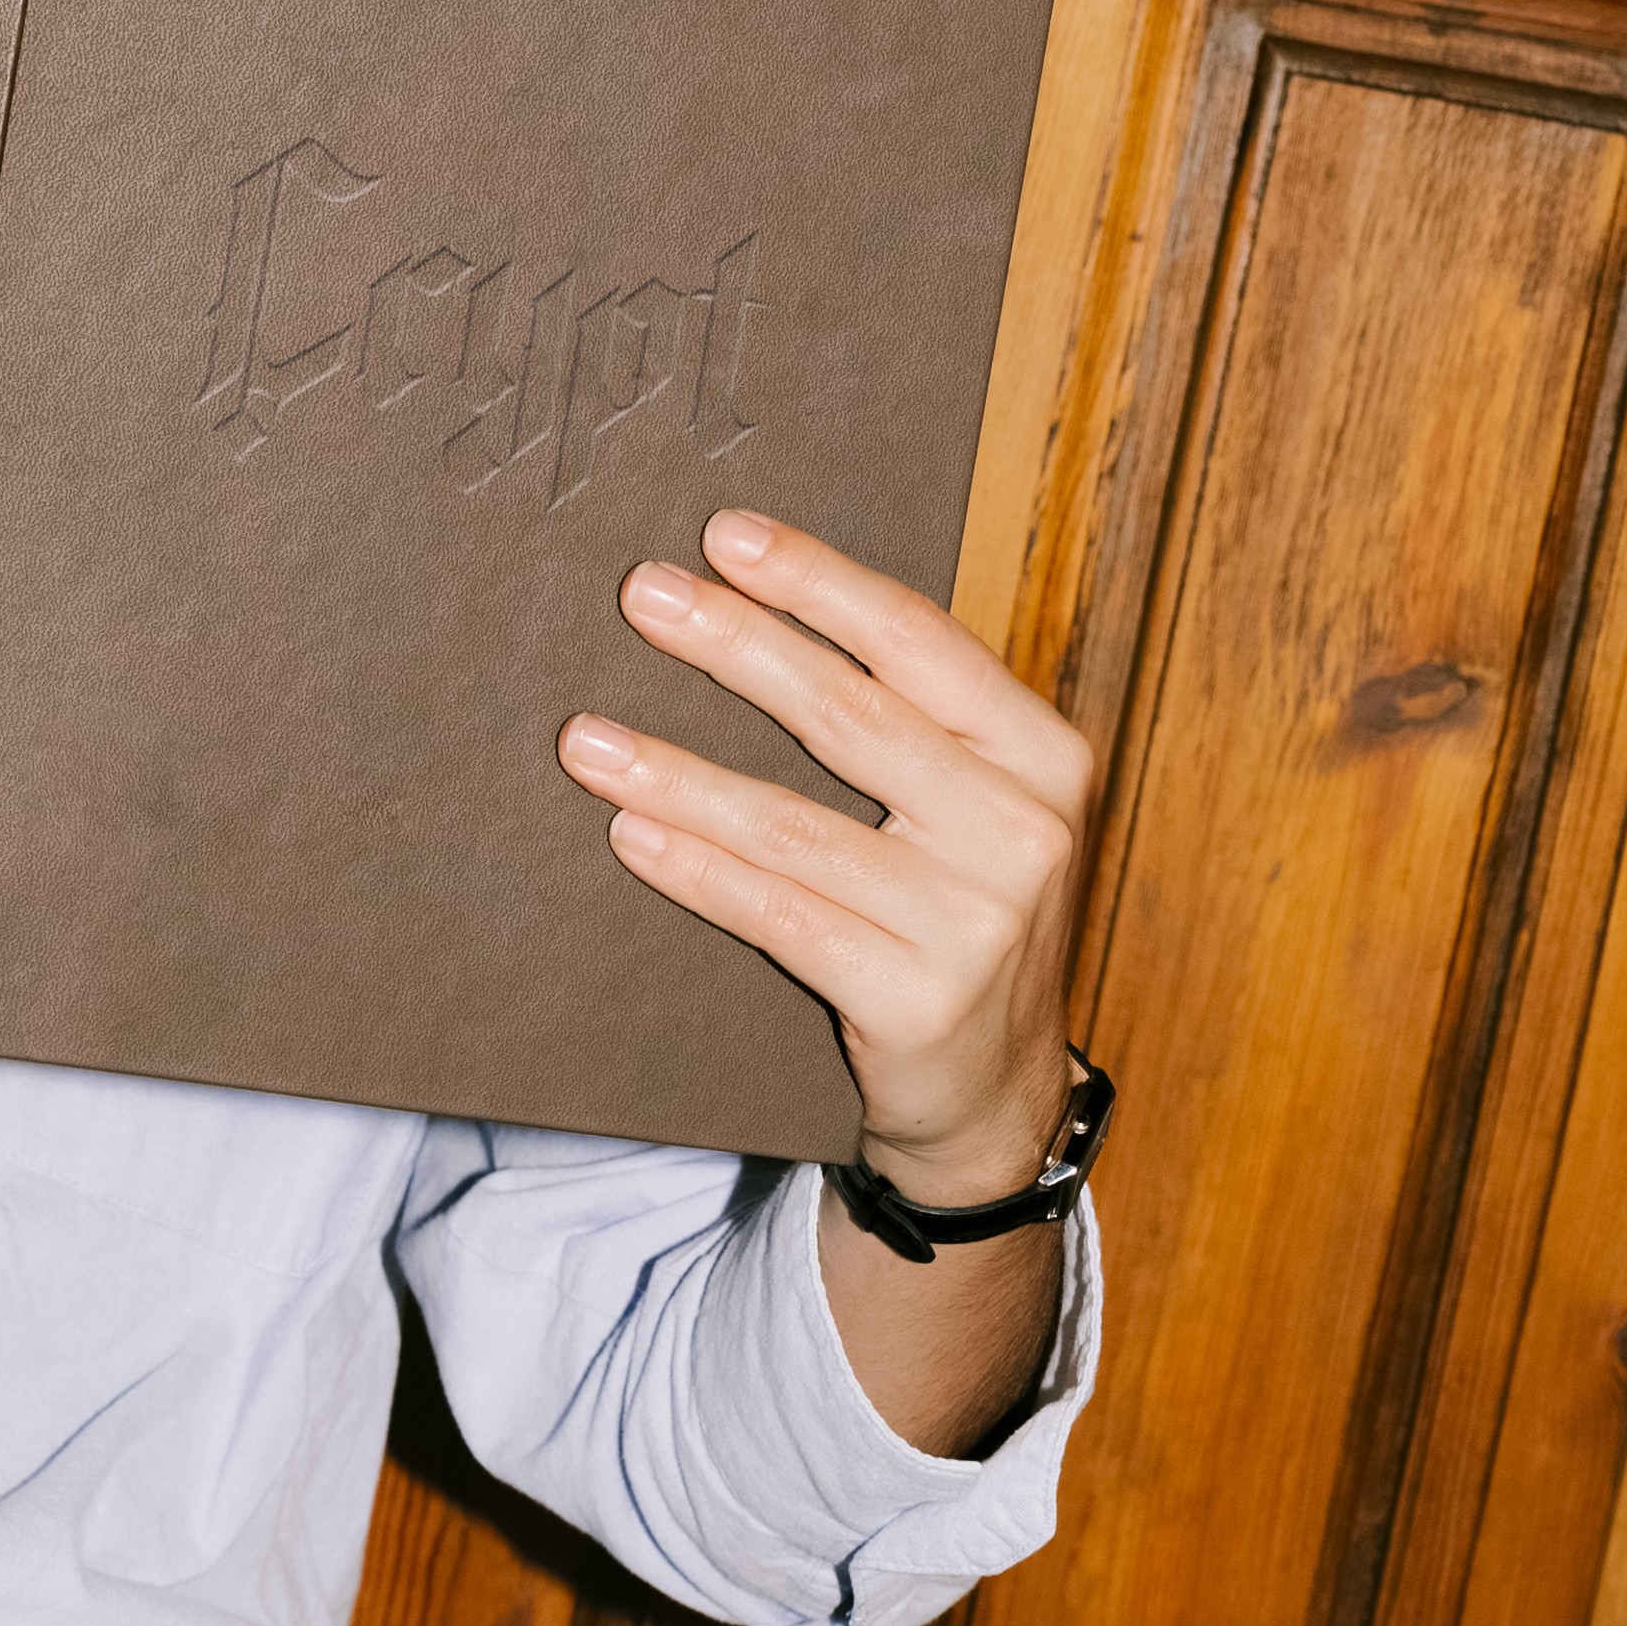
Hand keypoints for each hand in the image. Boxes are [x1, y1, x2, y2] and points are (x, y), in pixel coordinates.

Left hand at [558, 512, 1093, 1455]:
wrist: (992, 1091)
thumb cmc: (951, 915)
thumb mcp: (966, 807)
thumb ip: (901, 722)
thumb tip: (747, 604)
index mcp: (1040, 755)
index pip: (920, 642)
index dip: (817, 582)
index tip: (726, 534)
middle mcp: (1022, 830)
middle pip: (850, 715)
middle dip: (734, 646)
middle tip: (640, 595)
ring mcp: (976, 923)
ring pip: (793, 826)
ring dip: (677, 772)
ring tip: (586, 737)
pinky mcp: (918, 1002)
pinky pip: (780, 918)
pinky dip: (698, 873)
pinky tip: (632, 835)